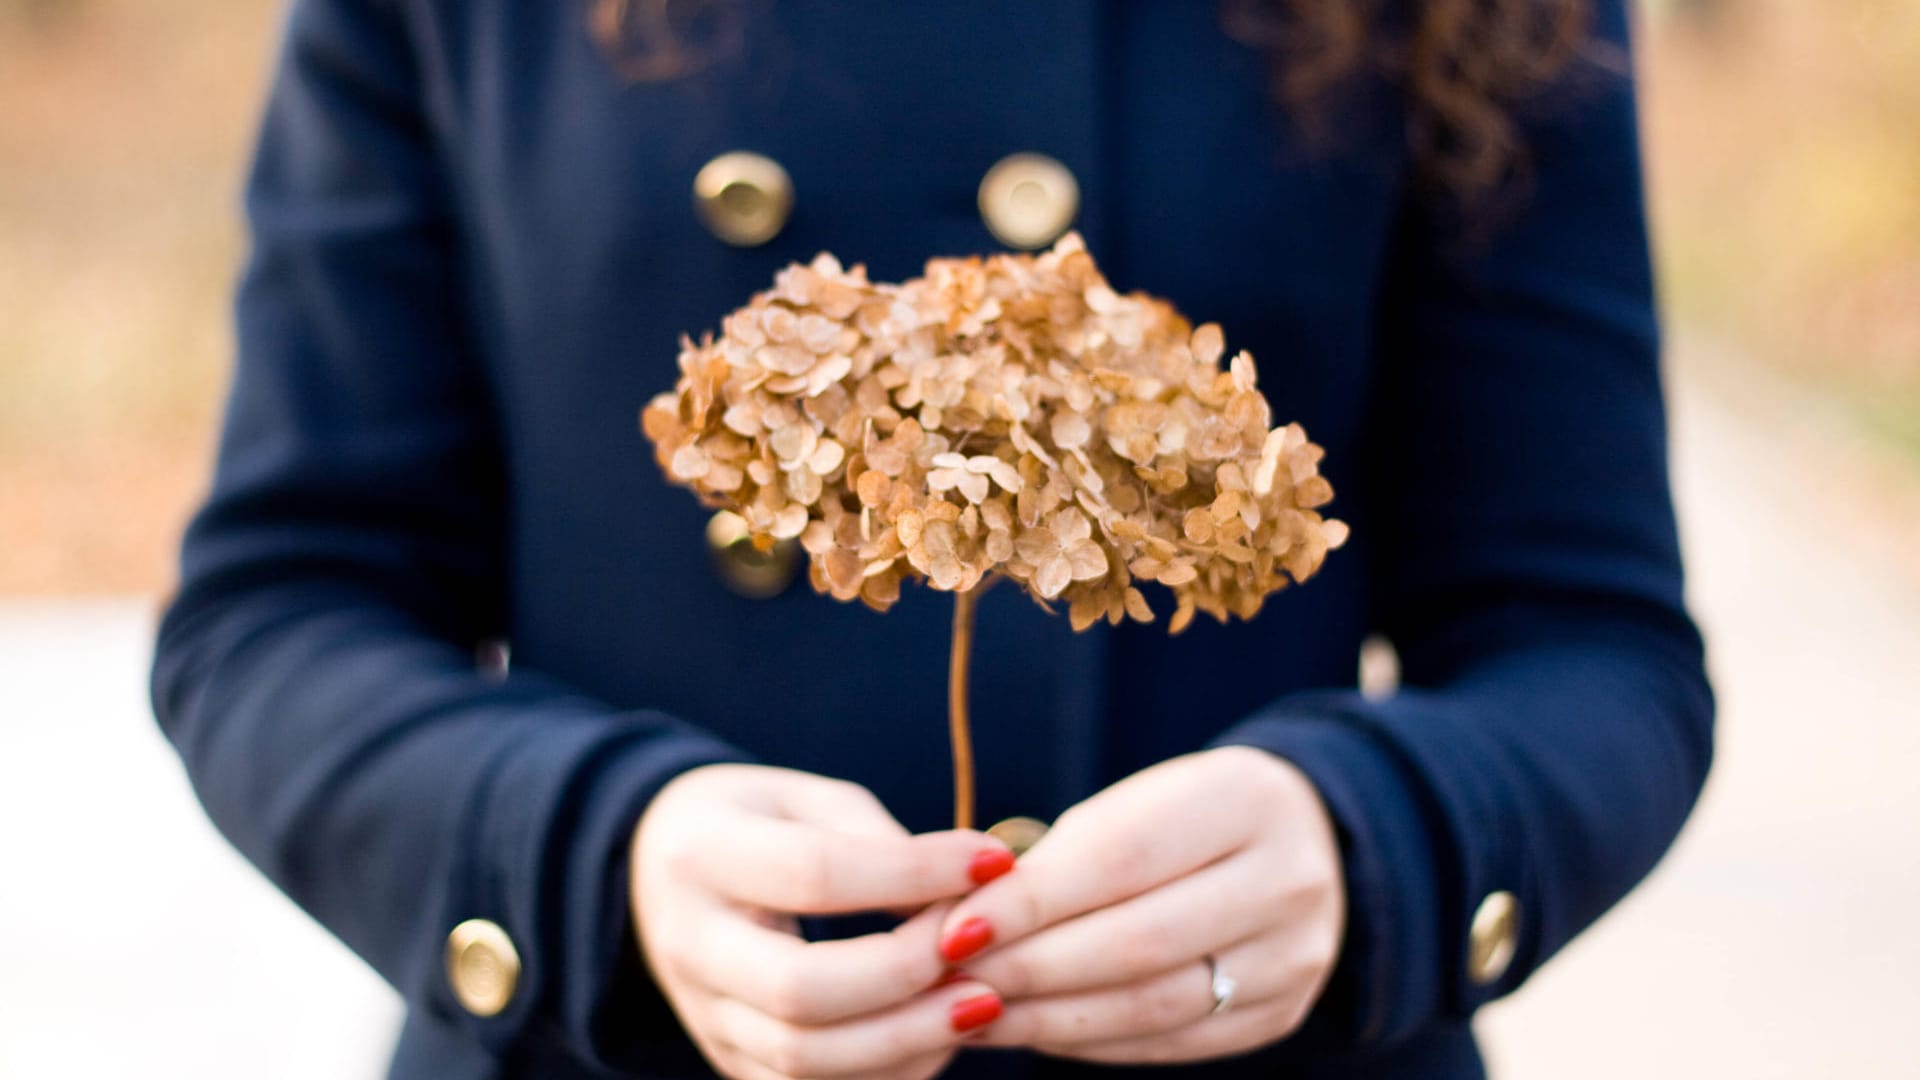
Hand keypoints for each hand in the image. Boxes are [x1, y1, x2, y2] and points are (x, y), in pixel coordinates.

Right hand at [630, 764, 1015, 1079]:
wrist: (656, 869)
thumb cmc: (754, 822)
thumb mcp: (806, 798)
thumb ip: (879, 842)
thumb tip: (965, 903)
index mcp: (705, 854)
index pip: (816, 873)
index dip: (914, 873)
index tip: (992, 863)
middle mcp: (691, 944)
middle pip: (801, 990)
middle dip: (906, 978)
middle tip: (980, 952)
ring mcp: (703, 1014)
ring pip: (803, 1060)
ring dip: (907, 1039)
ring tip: (980, 999)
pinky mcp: (726, 1058)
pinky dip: (885, 1074)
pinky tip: (937, 1035)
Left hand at [933, 747, 1343, 1064]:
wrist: (1304, 844)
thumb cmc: (1184, 819)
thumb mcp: (1136, 804)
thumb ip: (1060, 857)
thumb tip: (955, 919)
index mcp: (1243, 801)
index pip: (1121, 860)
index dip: (1030, 902)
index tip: (954, 928)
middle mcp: (1285, 880)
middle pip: (1138, 942)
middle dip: (1030, 967)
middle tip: (950, 980)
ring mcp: (1292, 956)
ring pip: (1154, 1005)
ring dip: (1050, 1017)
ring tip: (974, 1013)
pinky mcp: (1280, 1012)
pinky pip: (1171, 1041)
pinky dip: (1091, 1041)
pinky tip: (1034, 1030)